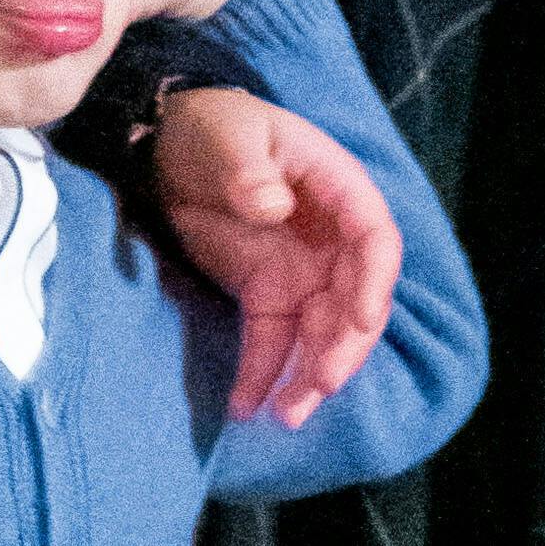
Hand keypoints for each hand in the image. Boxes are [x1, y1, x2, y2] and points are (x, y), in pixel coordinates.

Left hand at [147, 81, 399, 427]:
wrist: (168, 144)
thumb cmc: (214, 127)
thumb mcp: (229, 137)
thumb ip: (250, 170)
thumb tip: (274, 208)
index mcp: (340, 191)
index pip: (375, 240)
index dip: (375, 282)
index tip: (362, 319)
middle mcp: (332, 240)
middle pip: (354, 300)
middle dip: (342, 346)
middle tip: (320, 385)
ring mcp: (302, 271)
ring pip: (319, 333)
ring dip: (308, 377)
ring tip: (286, 418)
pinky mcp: (266, 294)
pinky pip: (273, 341)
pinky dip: (262, 375)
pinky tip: (246, 408)